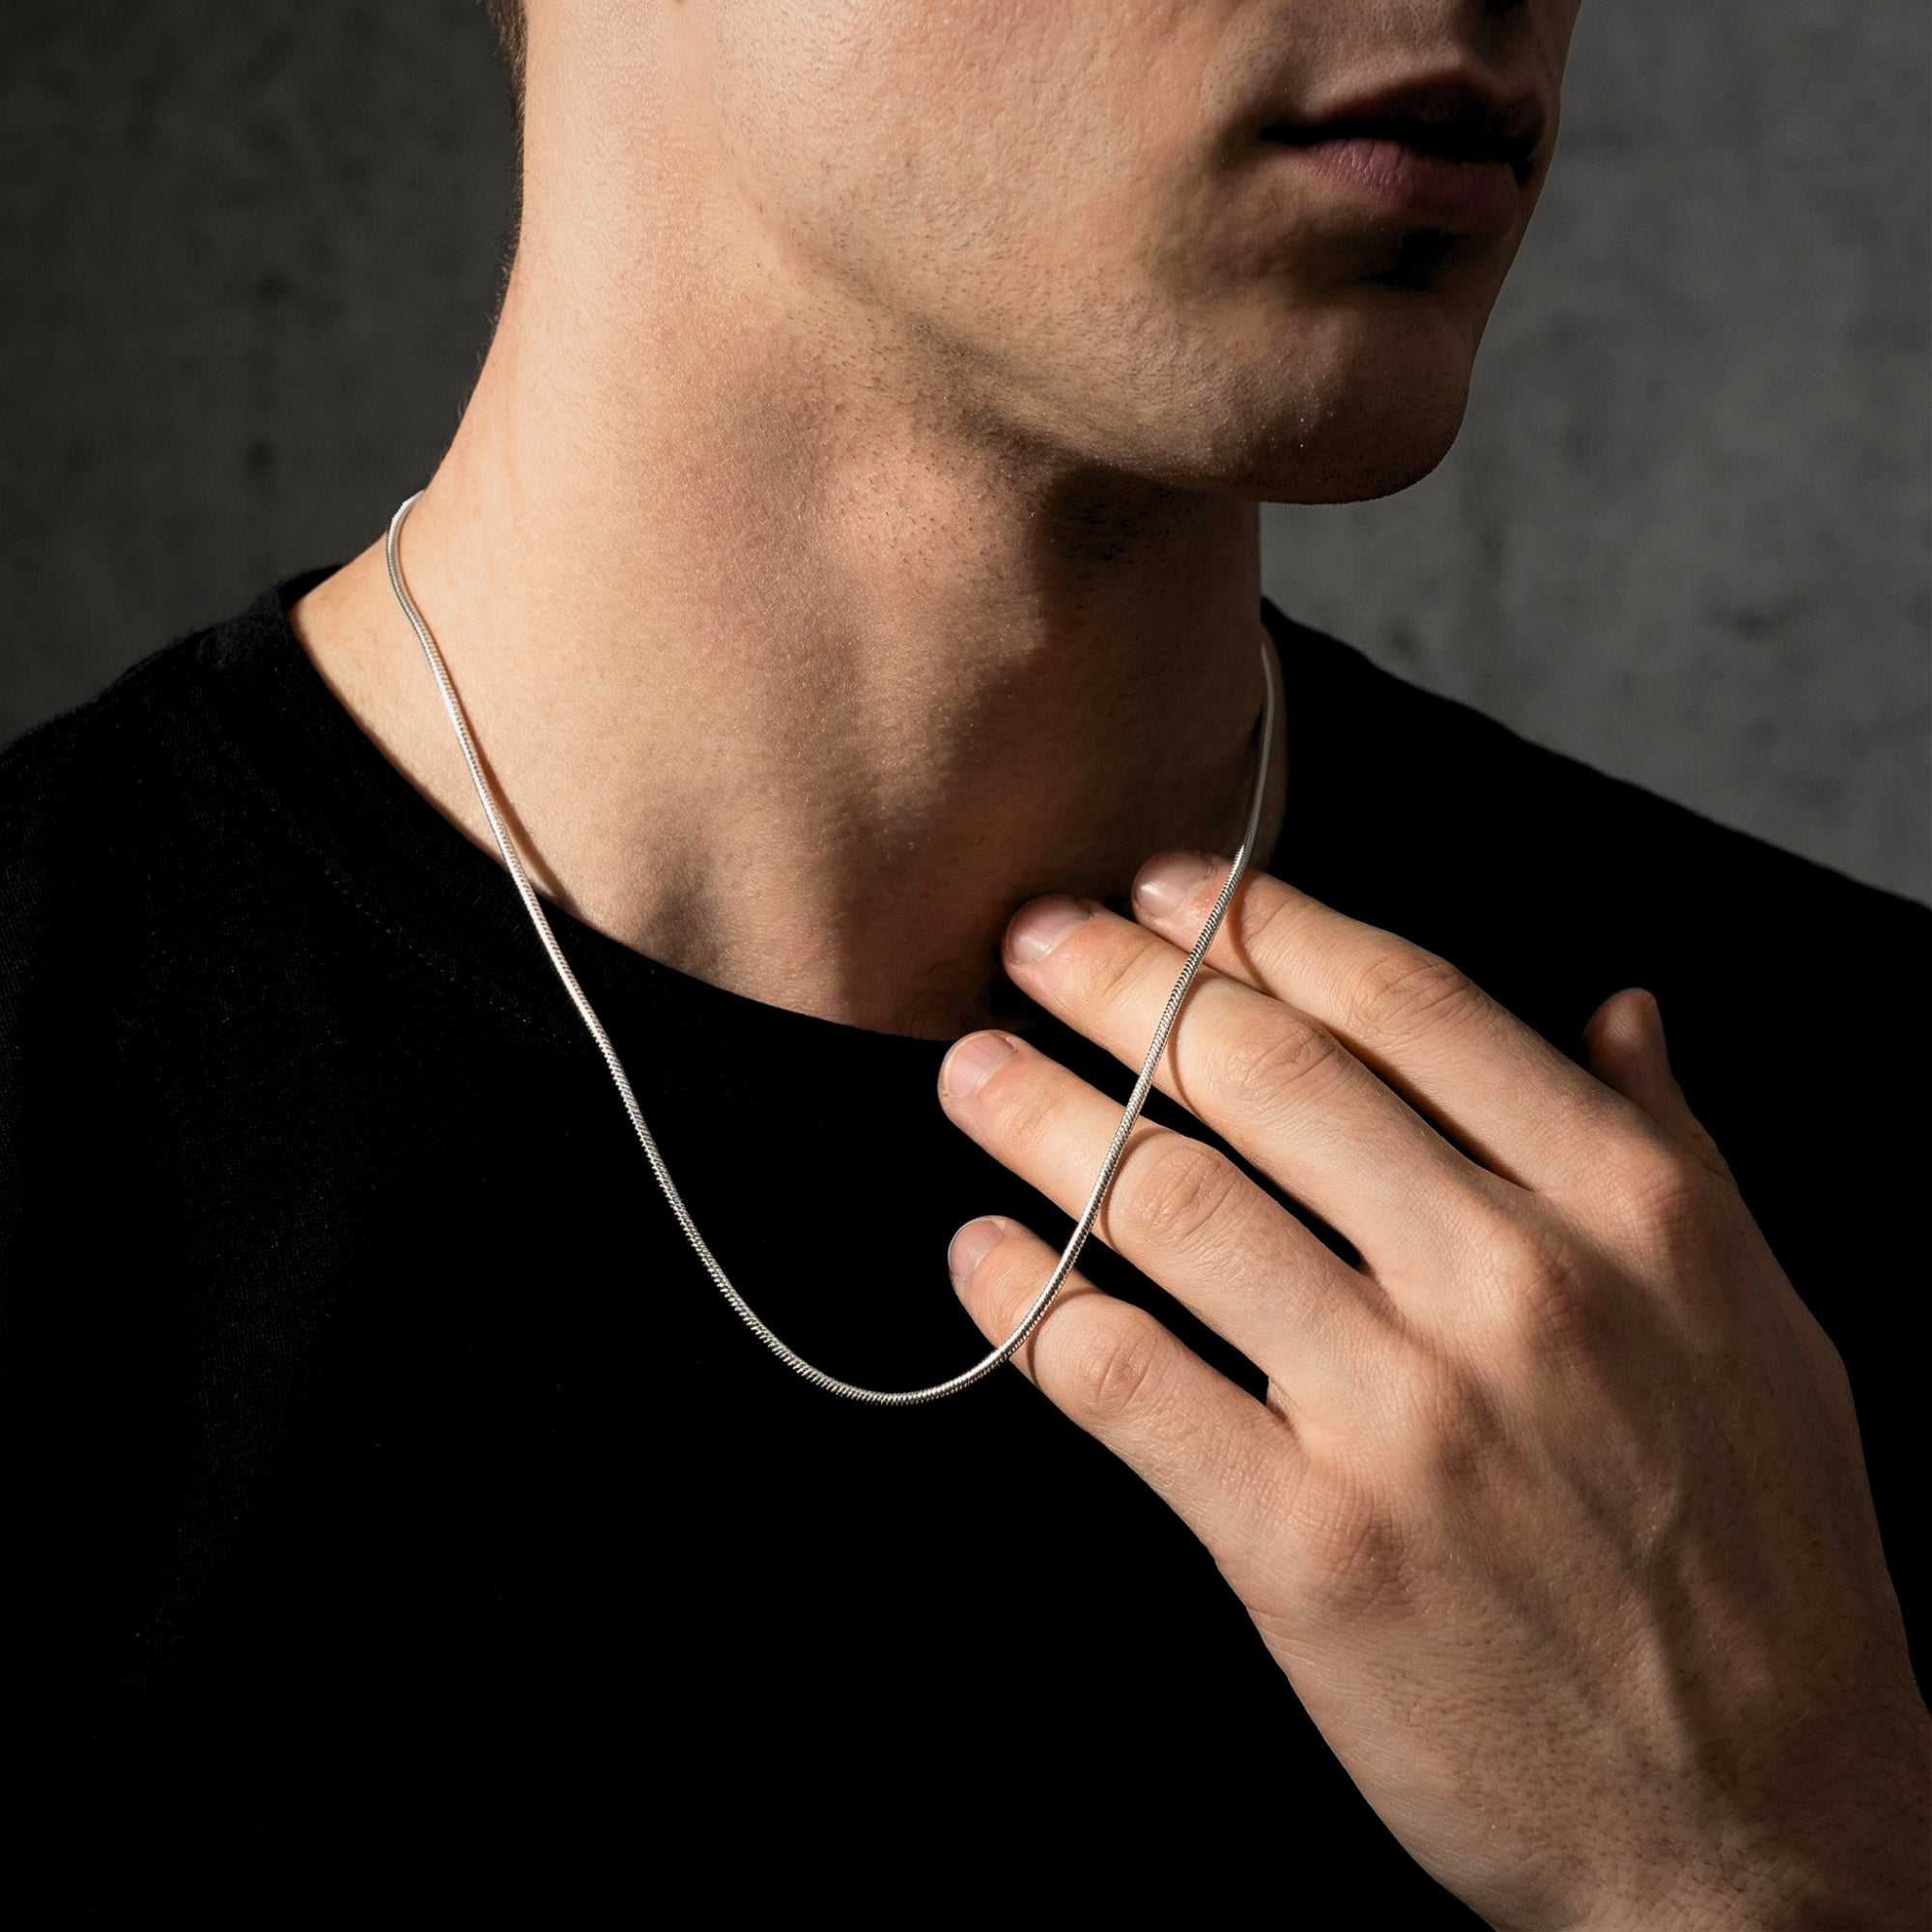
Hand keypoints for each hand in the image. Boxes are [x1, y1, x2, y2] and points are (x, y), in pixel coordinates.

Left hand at [937, 853, 1927, 1930]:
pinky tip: (979, 1257)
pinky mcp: (1308, 1547)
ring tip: (973, 1070)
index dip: (1266, 924)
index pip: (1406, 1005)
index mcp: (1626, 1211)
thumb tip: (1621, 1010)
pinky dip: (1033, 1304)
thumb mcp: (1764, 1324)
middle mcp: (1512, 1287)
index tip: (1175, 887)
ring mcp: (1404, 1418)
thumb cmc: (1757, 1558)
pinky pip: (1128, 1380)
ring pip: (1175, 1205)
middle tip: (1037, 939)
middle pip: (1265, 1076)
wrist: (1754, 1822)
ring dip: (1046, 1119)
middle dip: (1126, 988)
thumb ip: (1675, 1150)